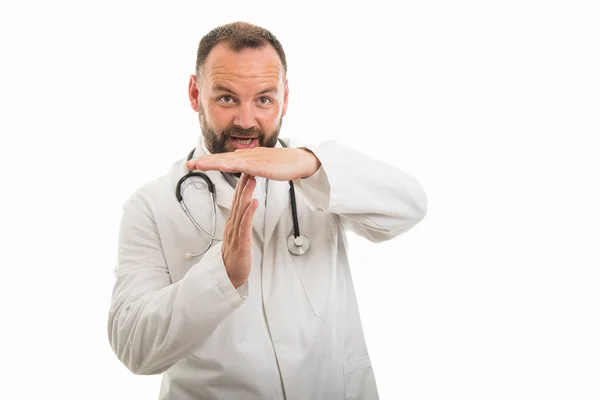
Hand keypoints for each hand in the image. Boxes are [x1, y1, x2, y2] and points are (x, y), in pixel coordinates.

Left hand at [186, 147, 320, 180]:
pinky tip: (223, 166)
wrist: (299, 161)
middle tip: (188, 165)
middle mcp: (247, 155)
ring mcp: (254, 159)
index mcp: (246, 157)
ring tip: (199, 165)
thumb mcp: (262, 166)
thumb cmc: (283, 164)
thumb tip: (242, 170)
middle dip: (204, 162)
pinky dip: (232, 166)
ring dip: (213, 162)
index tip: (194, 164)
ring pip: (229, 161)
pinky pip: (244, 166)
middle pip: (222, 158)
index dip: (208, 161)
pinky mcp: (261, 166)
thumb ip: (250, 168)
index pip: (224, 159)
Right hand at [222, 173, 257, 287]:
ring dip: (246, 194)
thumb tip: (246, 208)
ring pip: (240, 210)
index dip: (241, 185)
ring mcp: (235, 234)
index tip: (246, 170)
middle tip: (248, 168)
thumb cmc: (235, 257)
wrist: (228, 277)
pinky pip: (245, 226)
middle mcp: (232, 225)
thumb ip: (241, 221)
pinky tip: (253, 203)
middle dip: (243, 184)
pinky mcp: (241, 243)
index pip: (237, 200)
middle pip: (237, 201)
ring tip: (251, 180)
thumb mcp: (238, 235)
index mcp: (233, 223)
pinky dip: (249, 213)